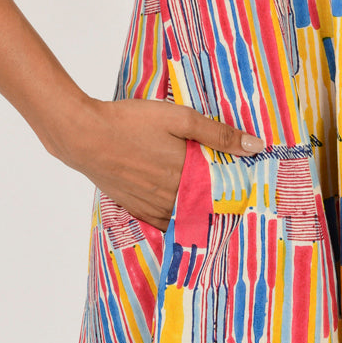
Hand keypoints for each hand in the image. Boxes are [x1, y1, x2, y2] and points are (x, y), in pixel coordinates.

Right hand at [55, 94, 265, 230]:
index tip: (251, 185)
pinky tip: (181, 209)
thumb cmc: (132, 121)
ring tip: (211, 201)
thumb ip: (218, 134)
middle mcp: (172, 197)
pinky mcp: (135, 208)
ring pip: (187, 218)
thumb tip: (256, 146)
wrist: (85, 136)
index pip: (225, 192)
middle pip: (208, 207)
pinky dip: (177, 220)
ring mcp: (152, 206)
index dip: (239, 189)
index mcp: (188, 175)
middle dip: (222, 201)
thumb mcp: (180, 118)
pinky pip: (164, 223)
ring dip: (200, 212)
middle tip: (235, 194)